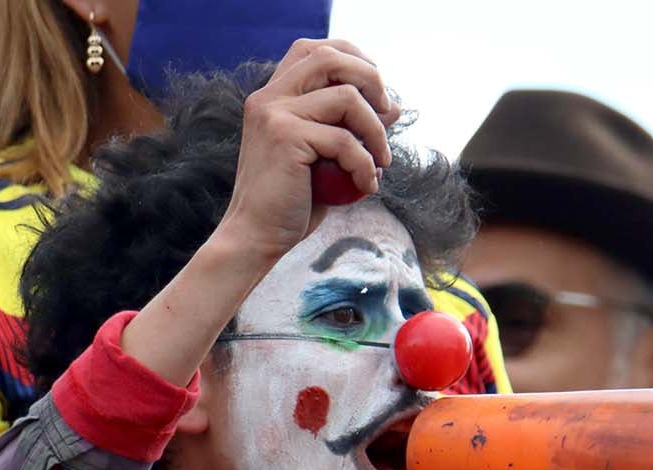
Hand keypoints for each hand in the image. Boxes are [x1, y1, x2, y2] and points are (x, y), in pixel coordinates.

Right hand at [216, 38, 399, 266]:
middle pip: (330, 57)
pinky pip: (346, 141)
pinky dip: (365, 165)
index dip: (352, 58)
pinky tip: (366, 186)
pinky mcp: (285, 137)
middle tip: (388, 115)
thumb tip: (395, 106)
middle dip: (372, 80)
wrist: (257, 236)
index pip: (313, 50)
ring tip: (381, 163)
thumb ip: (353, 129)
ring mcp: (275, 114)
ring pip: (348, 98)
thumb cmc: (293, 202)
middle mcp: (270, 97)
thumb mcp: (329, 160)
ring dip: (377, 132)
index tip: (377, 92)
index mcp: (273, 96)